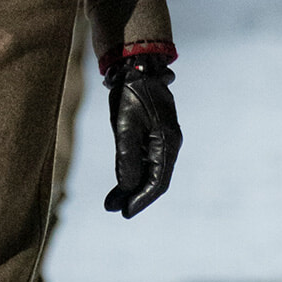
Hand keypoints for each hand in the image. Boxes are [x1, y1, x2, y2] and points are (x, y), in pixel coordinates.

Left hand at [103, 53, 181, 218]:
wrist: (136, 68)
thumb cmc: (130, 93)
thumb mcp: (124, 124)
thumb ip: (127, 156)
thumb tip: (127, 185)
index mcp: (167, 141)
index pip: (157, 180)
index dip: (142, 199)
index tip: (125, 213)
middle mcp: (169, 144)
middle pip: (156, 180)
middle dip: (136, 197)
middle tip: (116, 211)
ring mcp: (163, 141)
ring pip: (151, 173)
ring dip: (133, 188)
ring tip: (112, 202)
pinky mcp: (154, 137)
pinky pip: (146, 162)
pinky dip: (133, 174)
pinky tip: (120, 184)